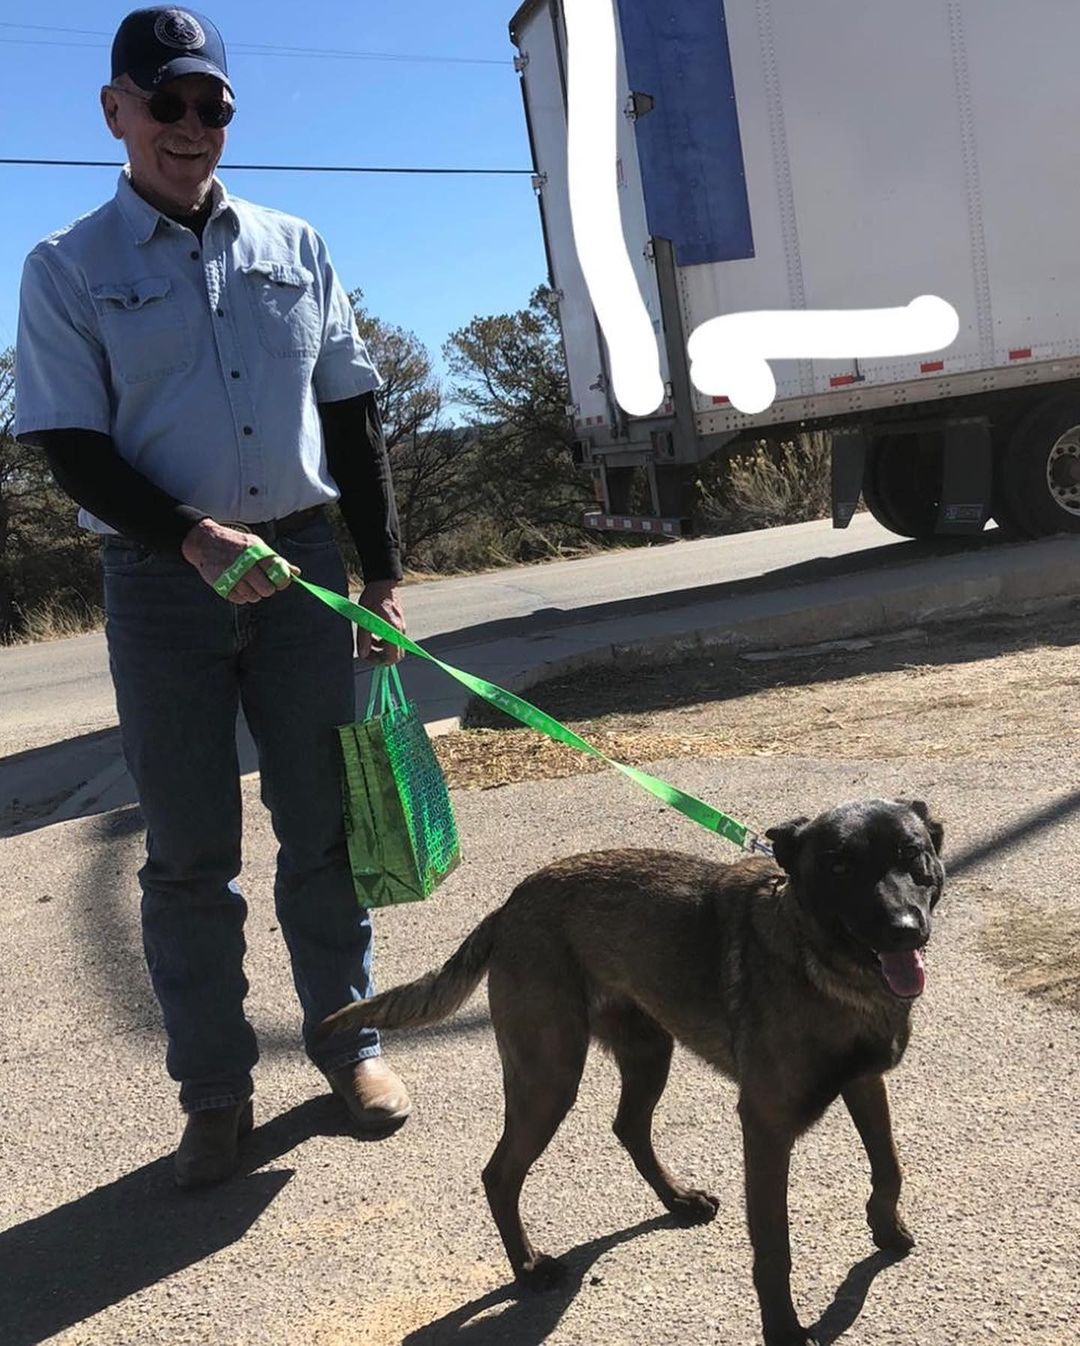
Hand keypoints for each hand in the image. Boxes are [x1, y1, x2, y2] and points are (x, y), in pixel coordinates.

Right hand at [181, 519, 298, 602]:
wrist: (204, 541)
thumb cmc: (235, 544)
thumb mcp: (256, 545)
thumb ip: (275, 559)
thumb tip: (296, 573)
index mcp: (257, 553)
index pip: (279, 574)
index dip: (282, 580)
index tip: (279, 580)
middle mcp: (246, 565)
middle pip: (267, 590)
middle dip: (268, 588)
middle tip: (261, 581)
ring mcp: (233, 576)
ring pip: (254, 597)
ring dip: (254, 592)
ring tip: (247, 581)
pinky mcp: (222, 585)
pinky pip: (240, 600)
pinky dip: (241, 595)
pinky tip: (237, 584)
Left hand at [355, 580, 404, 663]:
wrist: (383, 583)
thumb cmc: (373, 599)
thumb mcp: (364, 620)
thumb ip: (364, 639)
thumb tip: (363, 655)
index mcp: (393, 631)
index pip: (393, 657)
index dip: (380, 661)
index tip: (368, 656)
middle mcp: (400, 631)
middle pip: (396, 656)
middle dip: (382, 657)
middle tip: (368, 651)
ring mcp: (401, 628)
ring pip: (395, 648)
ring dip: (382, 649)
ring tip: (369, 641)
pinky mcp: (399, 625)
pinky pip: (394, 640)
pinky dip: (385, 642)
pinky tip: (374, 634)